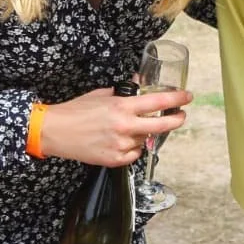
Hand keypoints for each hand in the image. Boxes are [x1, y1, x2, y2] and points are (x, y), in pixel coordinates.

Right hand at [38, 85, 189, 165]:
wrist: (56, 132)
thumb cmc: (76, 111)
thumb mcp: (102, 94)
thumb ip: (124, 91)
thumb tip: (140, 83)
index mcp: (122, 107)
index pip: (158, 102)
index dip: (177, 100)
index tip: (187, 97)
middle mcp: (125, 126)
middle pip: (162, 126)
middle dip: (176, 120)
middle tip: (180, 116)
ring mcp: (121, 145)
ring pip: (146, 140)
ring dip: (144, 133)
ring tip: (128, 128)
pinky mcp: (115, 160)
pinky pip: (135, 154)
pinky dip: (133, 148)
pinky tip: (121, 141)